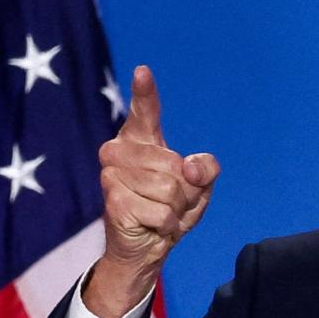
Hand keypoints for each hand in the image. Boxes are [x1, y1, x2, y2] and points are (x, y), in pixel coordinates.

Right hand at [85, 65, 219, 317]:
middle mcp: (119, 151)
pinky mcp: (113, 200)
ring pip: (170, 190)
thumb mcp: (200, 186)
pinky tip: (152, 225)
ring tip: (160, 212)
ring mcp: (112, 174)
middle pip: (176, 166)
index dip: (145, 92)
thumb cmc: (170, 208)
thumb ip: (206, 169)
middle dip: (184, 191)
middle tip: (170, 201)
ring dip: (176, 209)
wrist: (145, 246)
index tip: (143, 71)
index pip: (145, 111)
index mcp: (141, 140)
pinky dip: (167, 225)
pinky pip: (163, 213)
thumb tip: (191, 167)